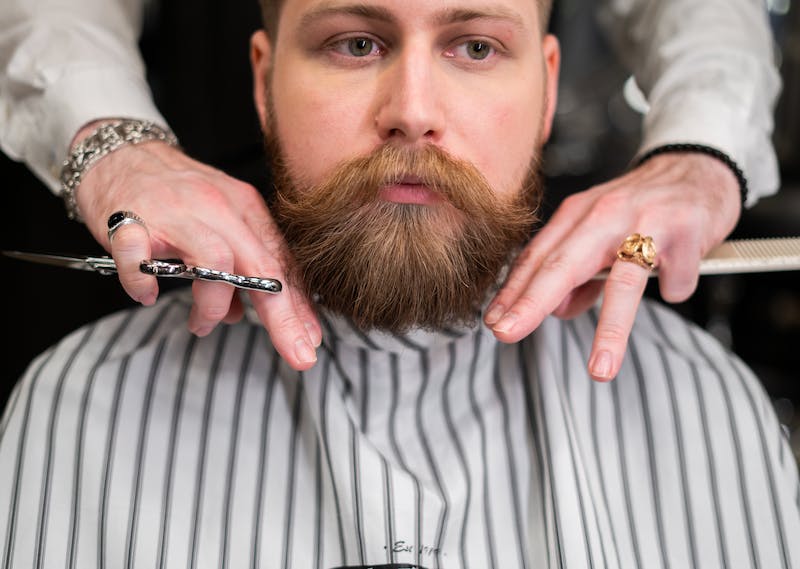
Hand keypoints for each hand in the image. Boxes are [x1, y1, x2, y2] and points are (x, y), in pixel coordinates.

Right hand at [74, 133, 320, 370]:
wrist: (120, 153)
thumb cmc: (174, 194)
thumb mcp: (219, 222)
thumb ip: (237, 267)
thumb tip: (240, 314)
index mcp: (245, 209)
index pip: (281, 263)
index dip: (300, 306)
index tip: (312, 340)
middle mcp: (217, 208)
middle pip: (261, 266)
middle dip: (282, 316)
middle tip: (296, 353)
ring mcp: (176, 213)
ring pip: (215, 262)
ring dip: (213, 305)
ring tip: (202, 325)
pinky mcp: (130, 219)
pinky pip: (140, 257)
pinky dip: (144, 283)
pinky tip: (148, 295)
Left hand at [484, 152, 741, 380]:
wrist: (700, 166)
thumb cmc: (644, 207)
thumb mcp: (600, 232)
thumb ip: (578, 274)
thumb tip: (556, 310)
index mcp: (578, 215)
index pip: (537, 257)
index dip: (513, 291)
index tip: (493, 321)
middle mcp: (605, 214)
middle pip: (563, 264)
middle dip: (531, 302)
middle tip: (506, 333)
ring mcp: (646, 220)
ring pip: (622, 281)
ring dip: (610, 330)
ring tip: (600, 368)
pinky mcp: (686, 230)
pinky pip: (675, 280)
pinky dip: (675, 288)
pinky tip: (676, 280)